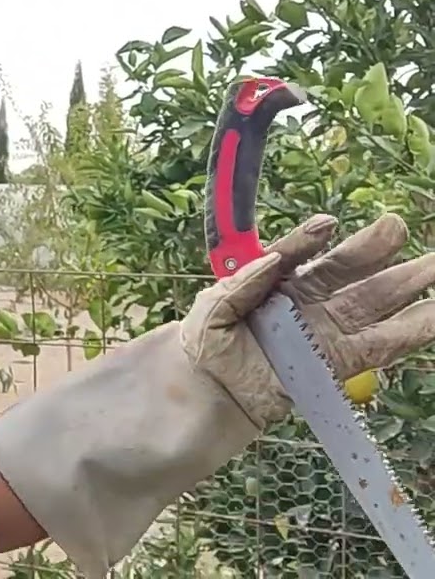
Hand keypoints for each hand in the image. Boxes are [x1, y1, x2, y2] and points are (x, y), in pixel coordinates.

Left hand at [183, 212, 434, 428]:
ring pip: (372, 304)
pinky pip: (378, 345)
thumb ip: (242, 282)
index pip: (302, 255)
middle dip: (377, 250)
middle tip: (399, 227)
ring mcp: (326, 331)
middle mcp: (308, 302)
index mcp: (279, 282)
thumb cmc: (206, 344)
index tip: (328, 225)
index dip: (312, 240)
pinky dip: (410, 331)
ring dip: (406, 286)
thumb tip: (272, 259)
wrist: (209, 392)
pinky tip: (434, 315)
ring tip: (434, 266)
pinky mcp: (337, 362)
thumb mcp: (213, 306)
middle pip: (348, 273)